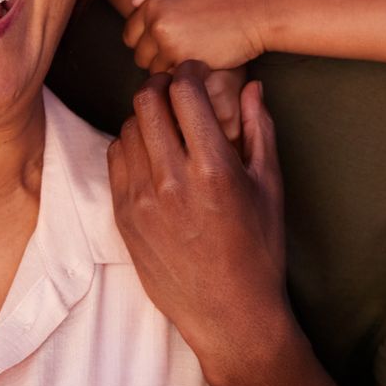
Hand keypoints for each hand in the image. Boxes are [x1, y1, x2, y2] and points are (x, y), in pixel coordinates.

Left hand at [107, 64, 288, 383]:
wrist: (229, 314)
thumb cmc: (259, 250)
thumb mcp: (270, 185)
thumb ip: (259, 130)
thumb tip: (251, 87)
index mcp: (213, 168)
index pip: (184, 93)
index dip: (189, 71)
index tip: (196, 71)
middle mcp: (172, 180)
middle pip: (147, 102)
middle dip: (162, 85)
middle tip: (175, 88)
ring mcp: (142, 200)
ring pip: (128, 128)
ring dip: (146, 116)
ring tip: (165, 122)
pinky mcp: (124, 217)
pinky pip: (115, 160)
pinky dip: (130, 146)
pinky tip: (151, 153)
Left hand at [124, 0, 264, 74]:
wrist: (254, 12)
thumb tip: (134, 2)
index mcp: (153, 3)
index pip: (130, 34)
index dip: (147, 40)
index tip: (168, 39)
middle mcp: (156, 22)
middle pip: (139, 54)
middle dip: (155, 56)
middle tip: (179, 50)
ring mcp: (169, 42)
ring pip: (153, 69)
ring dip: (168, 67)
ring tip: (189, 57)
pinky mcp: (184, 60)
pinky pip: (171, 77)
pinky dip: (181, 75)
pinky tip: (197, 63)